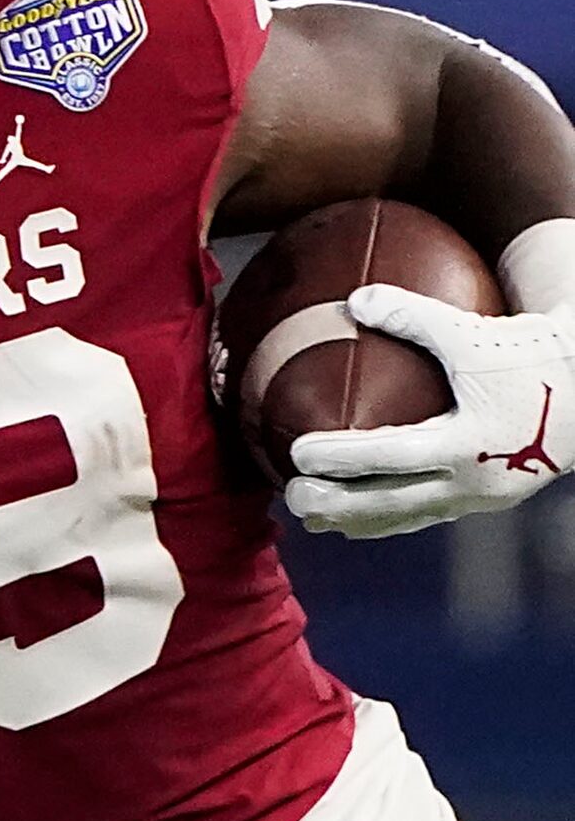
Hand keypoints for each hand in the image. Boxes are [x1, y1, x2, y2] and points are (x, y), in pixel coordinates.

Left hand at [284, 283, 574, 536]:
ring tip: (306, 517)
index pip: (393, 455)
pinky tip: (349, 521)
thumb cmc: (528, 355)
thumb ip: (412, 315)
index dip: (343, 456)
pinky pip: (425, 517)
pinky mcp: (483, 501)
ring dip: (355, 521)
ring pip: (407, 518)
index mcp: (470, 441)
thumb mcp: (472, 332)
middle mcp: (475, 479)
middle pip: (393, 502)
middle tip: (291, 495)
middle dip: (338, 504)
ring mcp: (481, 497)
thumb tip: (353, 299)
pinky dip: (385, 520)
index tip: (297, 452)